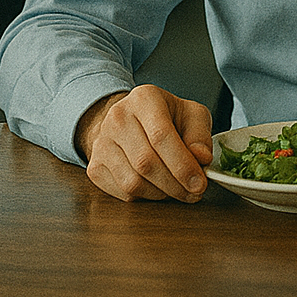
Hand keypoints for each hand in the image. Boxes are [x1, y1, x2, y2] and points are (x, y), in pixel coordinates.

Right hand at [77, 85, 212, 202]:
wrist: (130, 122)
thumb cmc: (167, 118)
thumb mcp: (191, 115)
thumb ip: (200, 134)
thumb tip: (201, 158)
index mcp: (144, 98)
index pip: (161, 136)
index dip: (182, 165)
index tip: (199, 184)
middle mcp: (117, 118)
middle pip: (146, 162)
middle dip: (175, 185)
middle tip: (194, 193)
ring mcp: (102, 143)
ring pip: (133, 182)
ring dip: (162, 194)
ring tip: (179, 191)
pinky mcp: (95, 167)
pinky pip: (123, 193)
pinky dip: (146, 198)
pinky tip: (159, 189)